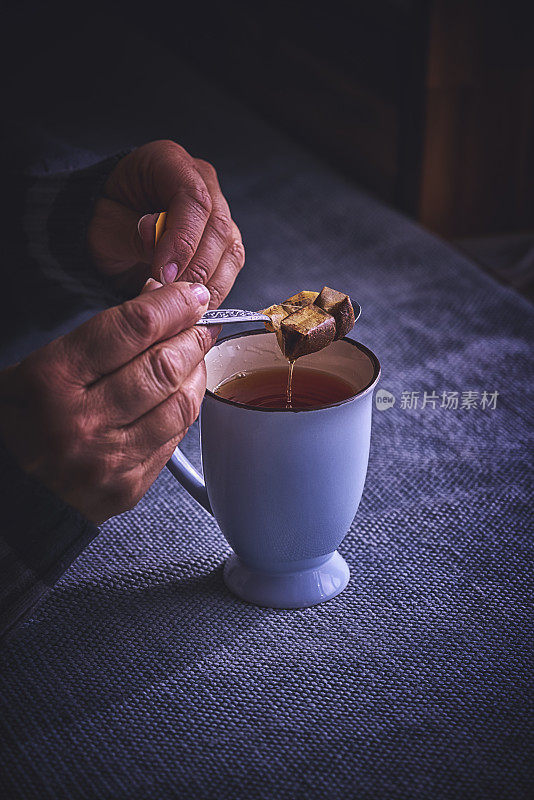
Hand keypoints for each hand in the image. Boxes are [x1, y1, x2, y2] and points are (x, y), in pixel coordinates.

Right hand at [0, 282, 215, 522]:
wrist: (10, 493)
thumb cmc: (20, 423)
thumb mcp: (38, 365)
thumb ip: (99, 333)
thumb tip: (156, 298)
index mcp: (51, 381)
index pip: (131, 328)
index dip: (172, 305)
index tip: (191, 295)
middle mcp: (82, 422)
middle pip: (164, 365)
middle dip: (193, 336)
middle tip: (202, 323)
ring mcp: (109, 459)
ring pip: (180, 403)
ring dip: (196, 371)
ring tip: (194, 355)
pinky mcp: (130, 486)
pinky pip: (175, 438)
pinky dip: (185, 408)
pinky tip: (181, 392)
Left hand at [88, 140, 244, 305]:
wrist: (107, 232)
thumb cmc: (103, 220)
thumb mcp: (104, 226)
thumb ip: (133, 235)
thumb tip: (162, 251)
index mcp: (169, 162)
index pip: (194, 199)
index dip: (183, 240)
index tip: (164, 273)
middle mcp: (202, 182)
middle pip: (218, 226)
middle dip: (196, 268)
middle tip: (171, 295)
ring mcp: (217, 212)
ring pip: (230, 250)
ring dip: (208, 283)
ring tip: (179, 306)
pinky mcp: (223, 242)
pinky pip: (230, 268)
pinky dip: (213, 290)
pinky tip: (192, 305)